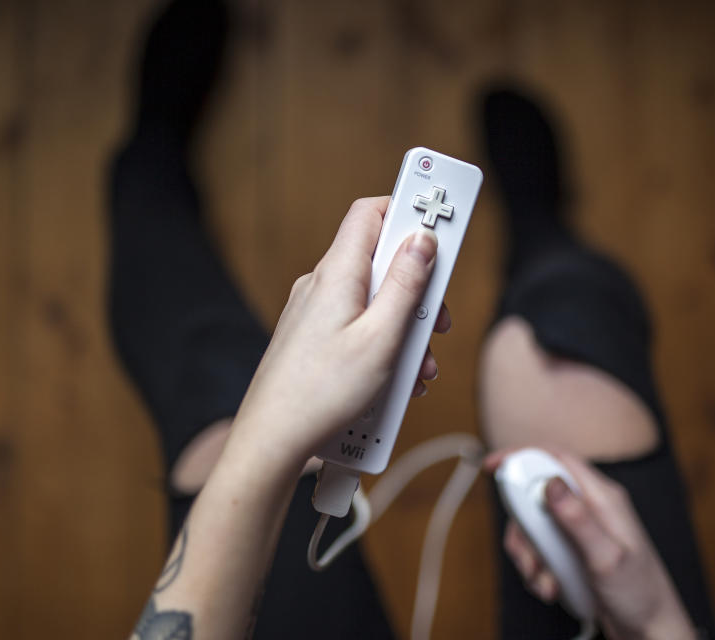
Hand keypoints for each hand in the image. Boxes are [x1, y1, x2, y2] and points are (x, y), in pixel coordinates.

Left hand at [232, 196, 449, 463]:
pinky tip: (393, 381)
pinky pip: (358, 325)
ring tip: (416, 368)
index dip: (408, 210)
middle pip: (381, 262)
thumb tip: (423, 240)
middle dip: (417, 290)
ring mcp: (315, 311)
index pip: (373, 212)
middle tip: (435, 321)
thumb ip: (405, 285)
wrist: (273, 439)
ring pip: (374, 300)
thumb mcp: (381, 338)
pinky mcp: (313, 337)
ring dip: (404, 328)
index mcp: (337, 274)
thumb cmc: (322, 394)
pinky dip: (383, 344)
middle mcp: (322, 284)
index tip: (442, 219)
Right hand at [485, 450, 695, 639]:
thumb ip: (578, 518)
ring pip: (534, 525)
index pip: (556, 458)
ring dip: (529, 554)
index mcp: (603, 497)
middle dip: (522, 526)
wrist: (650, 630)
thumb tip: (550, 483)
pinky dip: (536, 568)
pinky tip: (550, 586)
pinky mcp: (573, 550)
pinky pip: (540, 548)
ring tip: (543, 579)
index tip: (493, 465)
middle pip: (536, 494)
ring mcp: (580, 529)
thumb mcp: (606, 557)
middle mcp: (591, 507)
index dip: (521, 455)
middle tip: (526, 554)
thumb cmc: (639, 595)